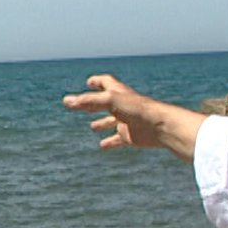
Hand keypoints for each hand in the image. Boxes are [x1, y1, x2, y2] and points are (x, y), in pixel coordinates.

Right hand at [61, 74, 205, 160]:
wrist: (160, 127)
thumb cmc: (138, 109)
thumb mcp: (109, 101)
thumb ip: (88, 101)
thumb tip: (66, 101)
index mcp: (118, 93)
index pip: (106, 83)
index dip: (97, 82)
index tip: (89, 82)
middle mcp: (122, 106)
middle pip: (105, 103)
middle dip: (93, 104)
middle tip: (81, 105)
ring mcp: (127, 121)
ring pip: (111, 121)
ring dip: (101, 123)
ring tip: (91, 127)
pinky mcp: (130, 136)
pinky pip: (117, 139)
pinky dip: (110, 142)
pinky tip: (102, 146)